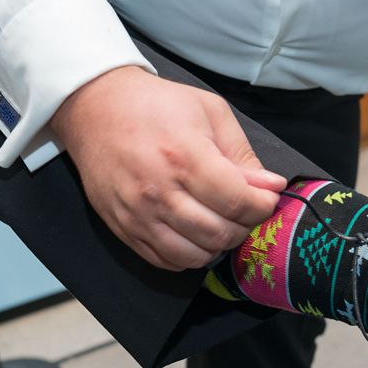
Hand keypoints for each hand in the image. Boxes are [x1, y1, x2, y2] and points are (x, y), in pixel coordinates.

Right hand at [51, 66, 288, 270]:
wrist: (95, 108)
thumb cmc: (157, 106)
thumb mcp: (210, 112)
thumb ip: (243, 154)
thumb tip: (272, 187)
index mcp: (184, 156)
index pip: (238, 203)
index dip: (262, 206)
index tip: (266, 197)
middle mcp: (159, 191)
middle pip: (220, 233)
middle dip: (244, 226)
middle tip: (244, 210)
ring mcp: (137, 213)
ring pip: (194, 255)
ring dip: (217, 245)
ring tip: (221, 222)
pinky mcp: (122, 227)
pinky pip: (165, 261)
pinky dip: (189, 256)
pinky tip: (194, 234)